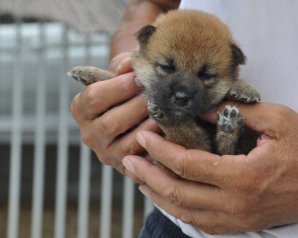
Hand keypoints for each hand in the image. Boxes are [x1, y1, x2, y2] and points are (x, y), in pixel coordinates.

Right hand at [71, 53, 159, 178]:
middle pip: (110, 123)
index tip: (140, 78)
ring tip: (166, 112)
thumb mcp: (122, 73)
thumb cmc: (127, 88)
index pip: (94, 98)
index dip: (119, 87)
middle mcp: (89, 134)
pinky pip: (143, 160)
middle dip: (137, 107)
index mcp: (81, 109)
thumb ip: (124, 66)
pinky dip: (158, 147)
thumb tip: (130, 66)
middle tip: (157, 95)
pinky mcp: (126, 167)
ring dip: (150, 128)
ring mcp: (107, 153)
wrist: (136, 110)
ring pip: (128, 144)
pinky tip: (171, 133)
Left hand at [122, 102, 297, 233]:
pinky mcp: (243, 224)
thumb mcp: (277, 119)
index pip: (188, 165)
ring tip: (139, 178)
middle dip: (148, 176)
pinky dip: (179, 209)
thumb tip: (198, 109)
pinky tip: (167, 197)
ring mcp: (239, 219)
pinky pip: (202, 223)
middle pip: (179, 194)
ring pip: (186, 213)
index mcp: (244, 177)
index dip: (161, 151)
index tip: (144, 137)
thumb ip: (235, 112)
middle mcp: (237, 204)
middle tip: (128, 160)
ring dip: (158, 195)